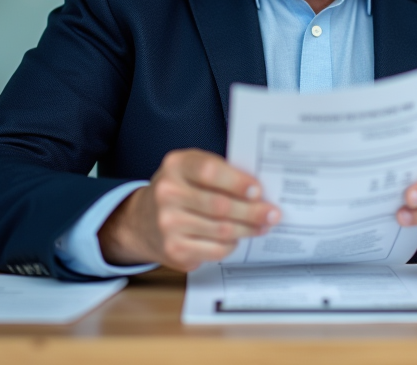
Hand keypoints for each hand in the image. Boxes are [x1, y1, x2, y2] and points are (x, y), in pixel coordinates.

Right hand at [98, 148, 279, 271]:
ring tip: (263, 226)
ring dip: (248, 229)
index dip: (237, 182)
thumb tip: (259, 190)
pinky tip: (239, 238)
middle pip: (219, 206)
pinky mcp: (174, 250)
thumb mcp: (191, 169)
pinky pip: (215, 250)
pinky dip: (232, 245)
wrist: (142, 220)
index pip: (209, 171)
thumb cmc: (179, 189)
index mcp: (176, 166)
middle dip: (252, 211)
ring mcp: (168, 224)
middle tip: (273, 213)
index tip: (258, 190)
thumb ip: (220, 173)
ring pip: (221, 230)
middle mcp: (168, 194)